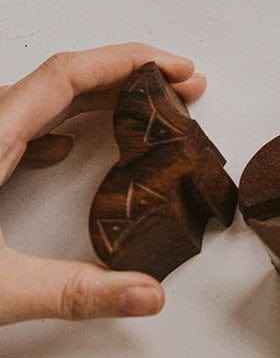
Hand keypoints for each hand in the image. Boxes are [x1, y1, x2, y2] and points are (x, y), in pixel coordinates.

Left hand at [0, 43, 205, 324]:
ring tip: (145, 108)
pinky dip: (60, 124)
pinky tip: (69, 148)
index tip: (176, 68)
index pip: (69, 74)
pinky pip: (19, 126)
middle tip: (183, 86)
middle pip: (63, 78)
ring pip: (41, 100)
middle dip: (130, 75)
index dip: (130, 61)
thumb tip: (148, 296)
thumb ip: (75, 293)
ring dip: (99, 97)